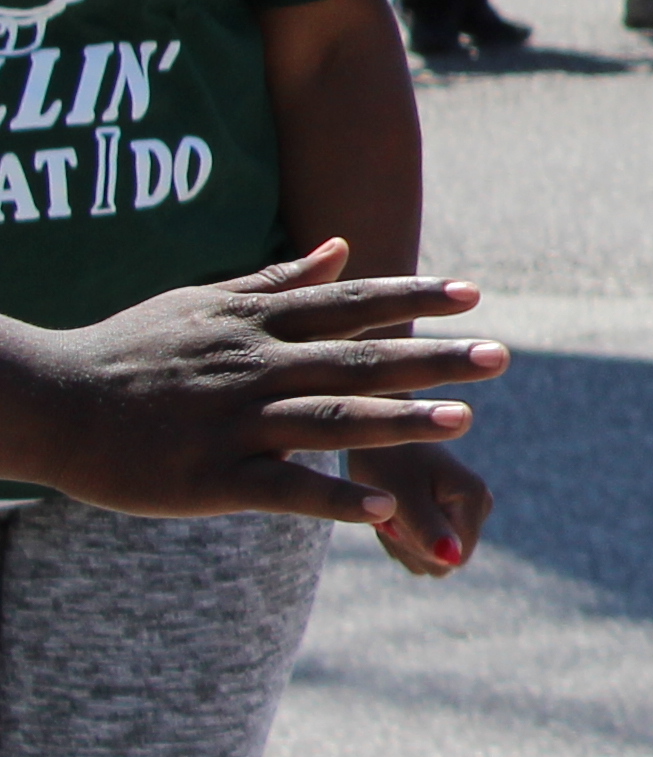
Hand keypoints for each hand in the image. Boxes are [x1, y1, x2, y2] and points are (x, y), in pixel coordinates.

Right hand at [0, 242, 504, 545]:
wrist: (47, 401)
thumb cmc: (127, 349)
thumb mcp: (201, 301)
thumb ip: (276, 281)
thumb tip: (341, 247)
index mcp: (255, 326)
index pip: (349, 305)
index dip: (413, 297)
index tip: (475, 294)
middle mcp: (254, 369)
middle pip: (356, 360)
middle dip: (432, 358)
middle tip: (501, 355)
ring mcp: (234, 424)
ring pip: (330, 420)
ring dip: (399, 421)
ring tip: (463, 420)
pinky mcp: (210, 479)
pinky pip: (283, 491)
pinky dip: (333, 499)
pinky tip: (385, 508)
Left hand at [363, 442, 493, 577]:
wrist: (376, 425)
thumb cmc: (385, 458)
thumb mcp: (401, 496)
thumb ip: (428, 529)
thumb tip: (452, 560)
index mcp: (474, 497)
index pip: (455, 558)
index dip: (420, 548)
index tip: (398, 518)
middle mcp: (480, 504)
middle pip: (443, 559)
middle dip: (410, 544)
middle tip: (390, 511)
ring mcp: (468, 509)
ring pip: (432, 554)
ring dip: (403, 540)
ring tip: (391, 506)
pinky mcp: (453, 511)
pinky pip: (427, 544)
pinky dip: (404, 534)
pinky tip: (396, 508)